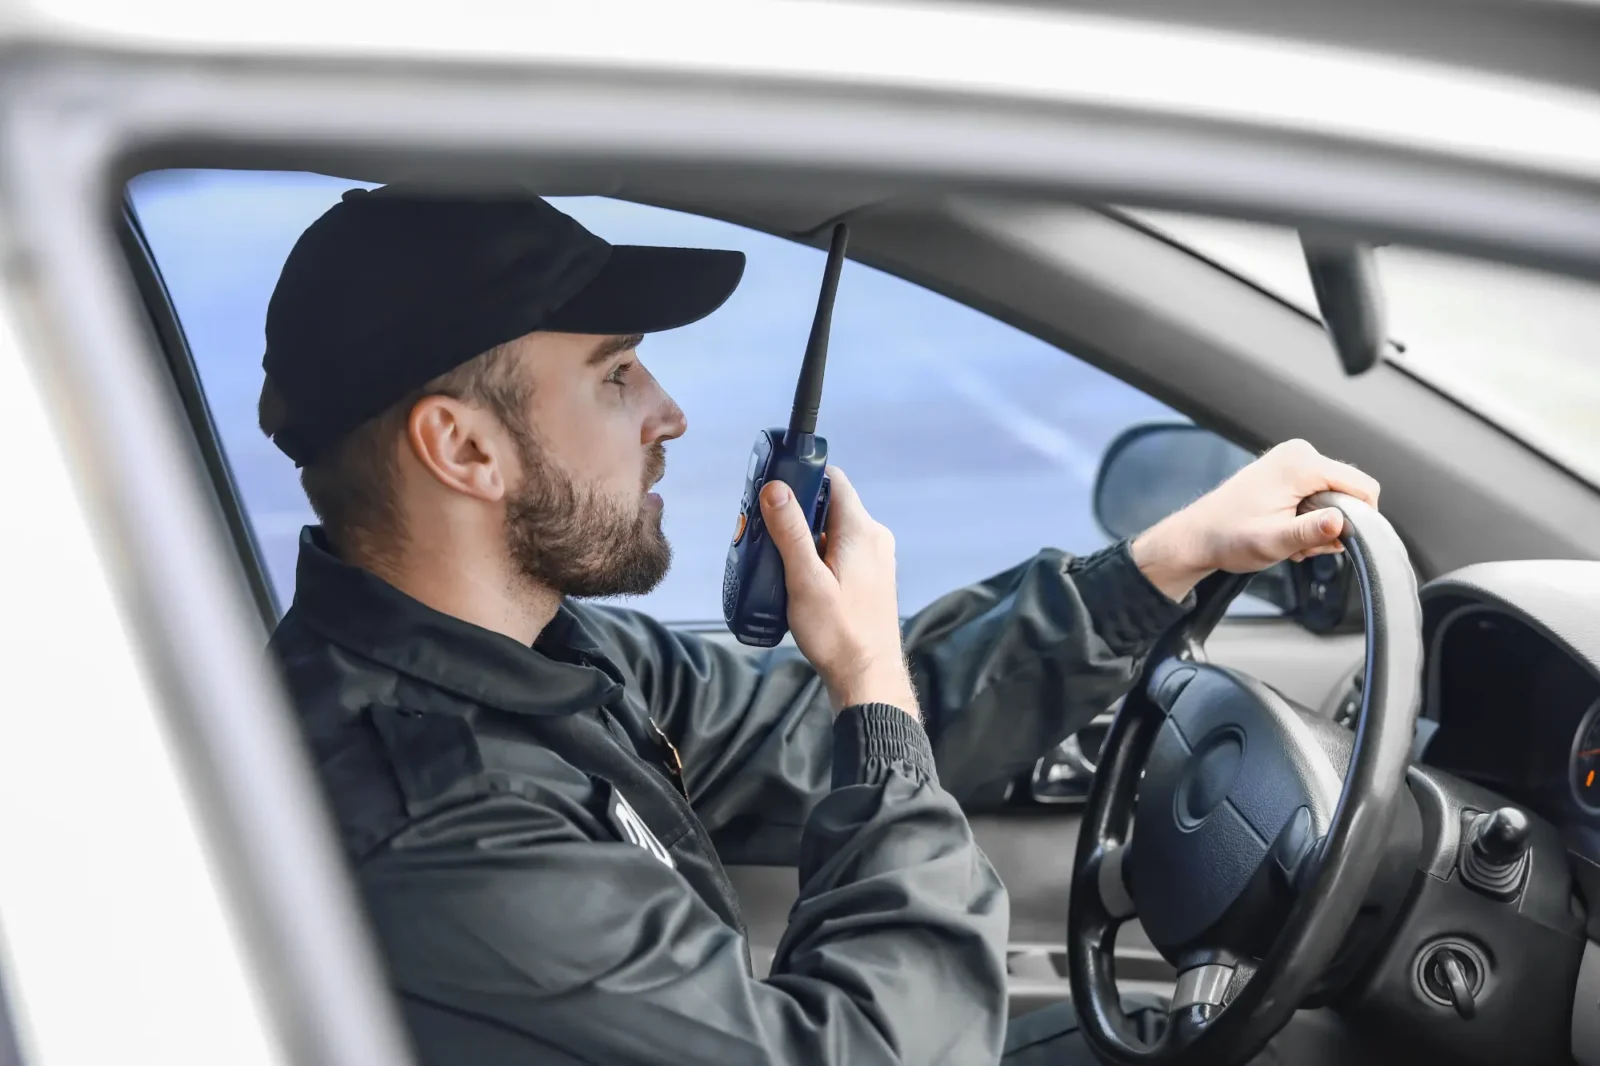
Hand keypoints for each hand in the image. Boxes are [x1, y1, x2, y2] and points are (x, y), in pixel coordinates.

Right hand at [759, 466, 918, 716]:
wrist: (867, 676)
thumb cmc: (837, 632)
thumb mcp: (805, 580)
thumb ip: (790, 532)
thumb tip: (776, 488)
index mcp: (861, 530)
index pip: (833, 480)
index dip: (802, 477)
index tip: (773, 487)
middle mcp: (874, 537)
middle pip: (830, 504)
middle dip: (797, 512)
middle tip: (765, 529)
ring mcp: (876, 558)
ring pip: (834, 529)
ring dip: (805, 537)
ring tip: (776, 557)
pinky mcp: (872, 576)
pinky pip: (842, 550)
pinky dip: (819, 554)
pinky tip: (797, 576)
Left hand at [1130, 438, 1381, 602]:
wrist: (1198, 536)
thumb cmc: (1228, 537)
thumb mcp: (1273, 541)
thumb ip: (1310, 532)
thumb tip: (1341, 522)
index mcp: (1301, 463)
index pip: (1363, 486)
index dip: (1362, 518)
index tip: (1336, 542)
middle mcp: (1300, 453)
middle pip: (1350, 491)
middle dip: (1336, 523)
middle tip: (1303, 545)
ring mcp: (1294, 459)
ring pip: (1336, 496)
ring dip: (1321, 524)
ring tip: (1291, 539)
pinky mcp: (1289, 470)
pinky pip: (1320, 494)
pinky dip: (1310, 517)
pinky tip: (1287, 529)